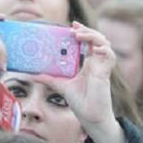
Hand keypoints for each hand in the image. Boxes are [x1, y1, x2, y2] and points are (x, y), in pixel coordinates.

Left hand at [37, 23, 125, 142]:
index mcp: (87, 63)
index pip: (87, 41)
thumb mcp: (61, 86)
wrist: (90, 116)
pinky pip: (110, 56)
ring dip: (93, 36)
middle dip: (87, 30)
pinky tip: (94, 49)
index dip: (82, 31)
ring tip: (80, 35)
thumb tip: (32, 74)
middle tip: (74, 27)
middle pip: (97, 38)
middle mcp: (96, 62)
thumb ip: (49, 78)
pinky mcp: (105, 73)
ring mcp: (102, 66)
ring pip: (104, 43)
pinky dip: (104, 49)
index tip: (71, 26)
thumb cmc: (80, 102)